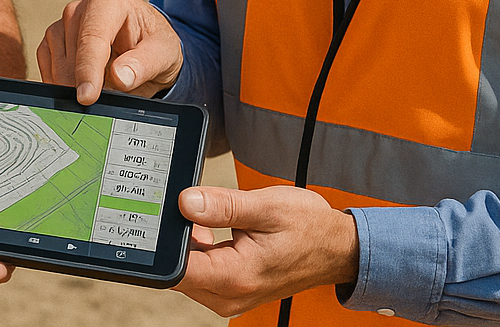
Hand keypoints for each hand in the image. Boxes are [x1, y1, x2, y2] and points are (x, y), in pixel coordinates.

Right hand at [37, 0, 182, 103]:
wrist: (144, 45)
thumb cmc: (154, 44)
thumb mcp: (163, 54)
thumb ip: (144, 65)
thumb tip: (120, 76)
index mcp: (107, 3)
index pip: (92, 39)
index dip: (88, 70)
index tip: (87, 97)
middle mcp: (79, 9)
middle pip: (71, 56)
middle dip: (84, 85)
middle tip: (107, 102)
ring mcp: (62, 25)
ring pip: (57, 64)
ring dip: (74, 86)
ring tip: (103, 90)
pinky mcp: (53, 42)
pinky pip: (48, 68)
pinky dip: (62, 84)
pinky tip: (83, 87)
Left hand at [175, 185, 358, 316]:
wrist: (335, 249)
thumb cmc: (308, 228)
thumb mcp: (265, 206)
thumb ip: (221, 205)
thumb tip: (185, 202)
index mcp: (236, 276)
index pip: (178, 268)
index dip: (166, 240)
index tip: (163, 215)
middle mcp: (230, 295)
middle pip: (178, 271)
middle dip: (176, 239)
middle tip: (188, 207)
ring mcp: (231, 297)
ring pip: (188, 272)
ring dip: (188, 245)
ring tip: (206, 217)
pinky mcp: (232, 292)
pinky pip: (201, 274)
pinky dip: (199, 252)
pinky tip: (212, 230)